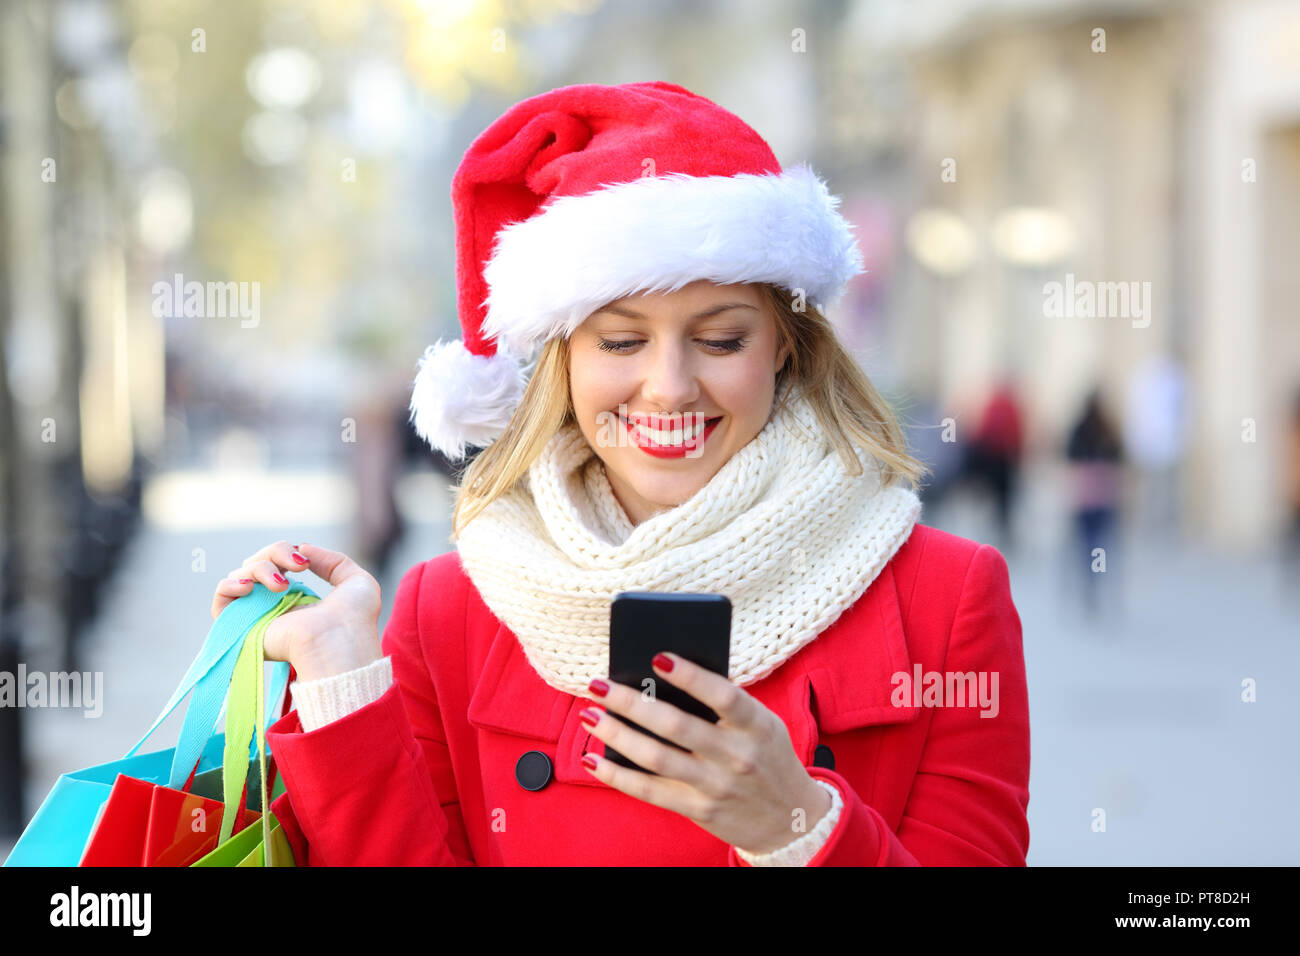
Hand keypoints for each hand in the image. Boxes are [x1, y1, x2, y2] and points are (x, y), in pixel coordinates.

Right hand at [209, 540, 381, 680]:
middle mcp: (273, 606)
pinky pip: (220, 602)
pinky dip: (228, 585)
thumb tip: (302, 548)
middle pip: (257, 562)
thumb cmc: (354, 619)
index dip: (286, 553)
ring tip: (281, 585)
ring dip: (259, 568)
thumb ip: (333, 560)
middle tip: (298, 566)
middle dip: (275, 552)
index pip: (276, 563)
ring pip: (240, 575)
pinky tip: (249, 587)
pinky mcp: (241, 629)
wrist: (339, 643)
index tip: (305, 561)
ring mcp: (256, 616)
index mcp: (297, 597)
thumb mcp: (355, 580)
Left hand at [579, 652, 832, 854]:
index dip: (691, 676)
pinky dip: (617, 776)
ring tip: (590, 715)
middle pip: (676, 725)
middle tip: (599, 685)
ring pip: (655, 757)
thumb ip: (725, 705)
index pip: (723, 695)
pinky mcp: (699, 810)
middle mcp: (737, 755)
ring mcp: (717, 786)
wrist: (790, 821)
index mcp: (756, 725)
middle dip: (631, 703)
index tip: (657, 657)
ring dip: (616, 734)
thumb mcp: (762, 724)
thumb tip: (663, 678)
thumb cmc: (767, 757)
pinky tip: (594, 759)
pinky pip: (650, 792)